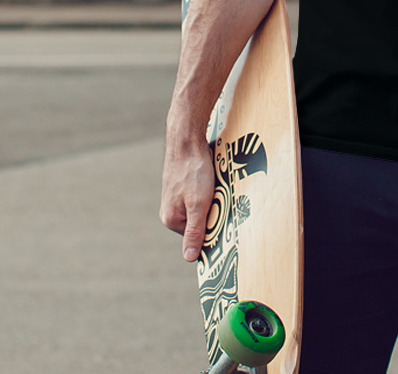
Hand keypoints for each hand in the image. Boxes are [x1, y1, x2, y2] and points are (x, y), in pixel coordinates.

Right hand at [160, 135, 214, 261]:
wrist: (187, 139)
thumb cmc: (192, 171)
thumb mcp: (198, 204)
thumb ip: (195, 231)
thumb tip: (189, 258)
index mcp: (172, 219)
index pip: (198, 237)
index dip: (213, 229)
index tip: (225, 222)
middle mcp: (172, 210)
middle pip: (201, 221)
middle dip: (214, 212)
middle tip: (221, 197)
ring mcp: (178, 197)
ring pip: (203, 206)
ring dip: (214, 199)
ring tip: (217, 185)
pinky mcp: (185, 185)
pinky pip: (202, 193)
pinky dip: (211, 188)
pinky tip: (214, 178)